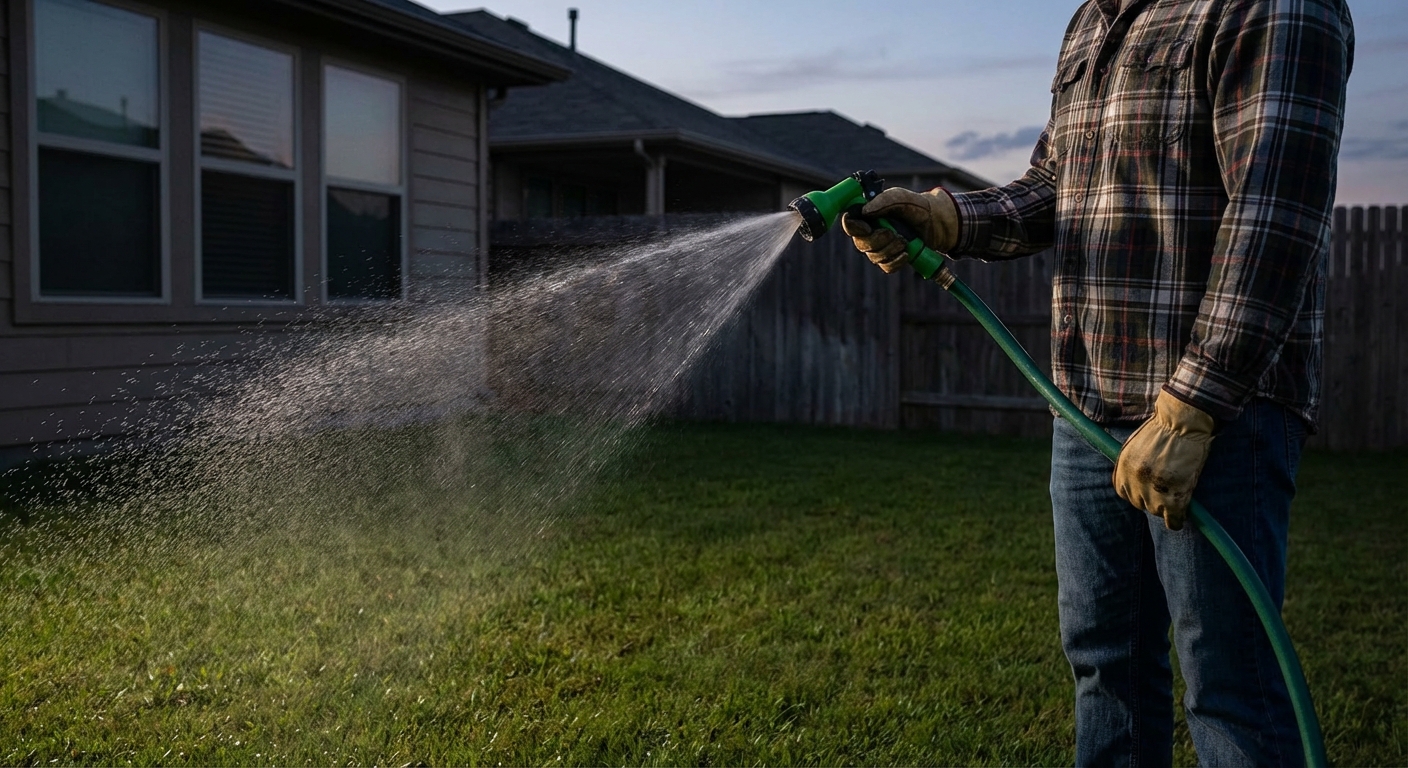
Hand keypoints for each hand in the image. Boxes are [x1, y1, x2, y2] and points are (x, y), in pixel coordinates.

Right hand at [839, 187, 959, 272]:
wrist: (937, 222)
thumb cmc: (917, 206)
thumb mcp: (902, 198)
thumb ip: (883, 201)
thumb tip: (865, 211)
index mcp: (869, 214)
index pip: (850, 222)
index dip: (854, 227)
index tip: (868, 227)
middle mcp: (871, 231)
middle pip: (861, 243)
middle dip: (878, 241)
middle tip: (894, 234)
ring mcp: (880, 246)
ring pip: (874, 257)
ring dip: (890, 251)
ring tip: (905, 241)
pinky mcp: (891, 258)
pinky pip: (886, 267)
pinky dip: (896, 261)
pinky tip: (906, 253)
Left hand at [1114, 390, 1215, 530]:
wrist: (1182, 424)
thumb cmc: (1164, 429)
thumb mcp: (1137, 445)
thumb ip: (1134, 464)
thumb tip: (1135, 477)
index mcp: (1122, 469)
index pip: (1124, 492)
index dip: (1138, 492)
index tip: (1149, 489)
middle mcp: (1134, 482)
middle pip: (1141, 503)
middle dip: (1153, 499)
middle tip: (1168, 489)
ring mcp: (1153, 492)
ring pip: (1157, 511)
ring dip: (1167, 506)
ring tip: (1178, 494)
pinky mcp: (1173, 499)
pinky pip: (1173, 520)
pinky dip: (1177, 520)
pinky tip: (1181, 516)